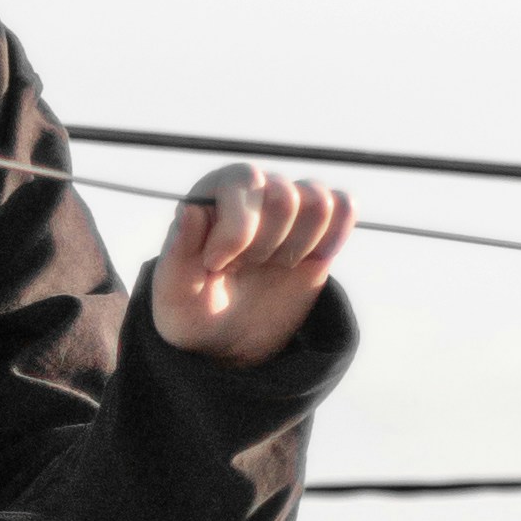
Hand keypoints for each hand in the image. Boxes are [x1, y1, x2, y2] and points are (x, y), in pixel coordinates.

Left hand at [149, 164, 350, 363]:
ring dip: (298, 247)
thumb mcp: (175, 294)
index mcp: (213, 191)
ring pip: (320, 203)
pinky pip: (345, 208)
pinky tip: (307, 262)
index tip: (215, 266)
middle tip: (246, 268)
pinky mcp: (320, 224)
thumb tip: (190, 209)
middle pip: (286, 197)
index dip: (236, 234)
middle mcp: (254, 186)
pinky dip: (332, 239)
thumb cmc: (194, 311)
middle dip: (267, 246)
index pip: (245, 185)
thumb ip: (177, 253)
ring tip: (273, 265)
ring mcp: (290, 203)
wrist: (228, 336)